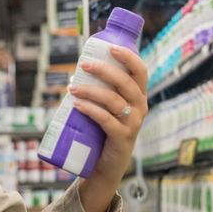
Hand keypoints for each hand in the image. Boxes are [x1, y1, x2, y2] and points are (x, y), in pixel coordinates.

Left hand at [69, 45, 148, 184]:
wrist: (107, 164)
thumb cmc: (104, 129)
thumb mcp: (108, 107)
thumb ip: (100, 90)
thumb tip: (76, 72)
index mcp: (139, 96)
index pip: (140, 71)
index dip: (128, 57)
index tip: (111, 47)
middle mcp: (140, 107)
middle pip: (126, 83)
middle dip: (104, 70)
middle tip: (84, 65)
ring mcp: (132, 123)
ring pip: (113, 100)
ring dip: (90, 90)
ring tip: (72, 87)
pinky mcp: (122, 138)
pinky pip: (106, 119)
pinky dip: (90, 109)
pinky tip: (77, 104)